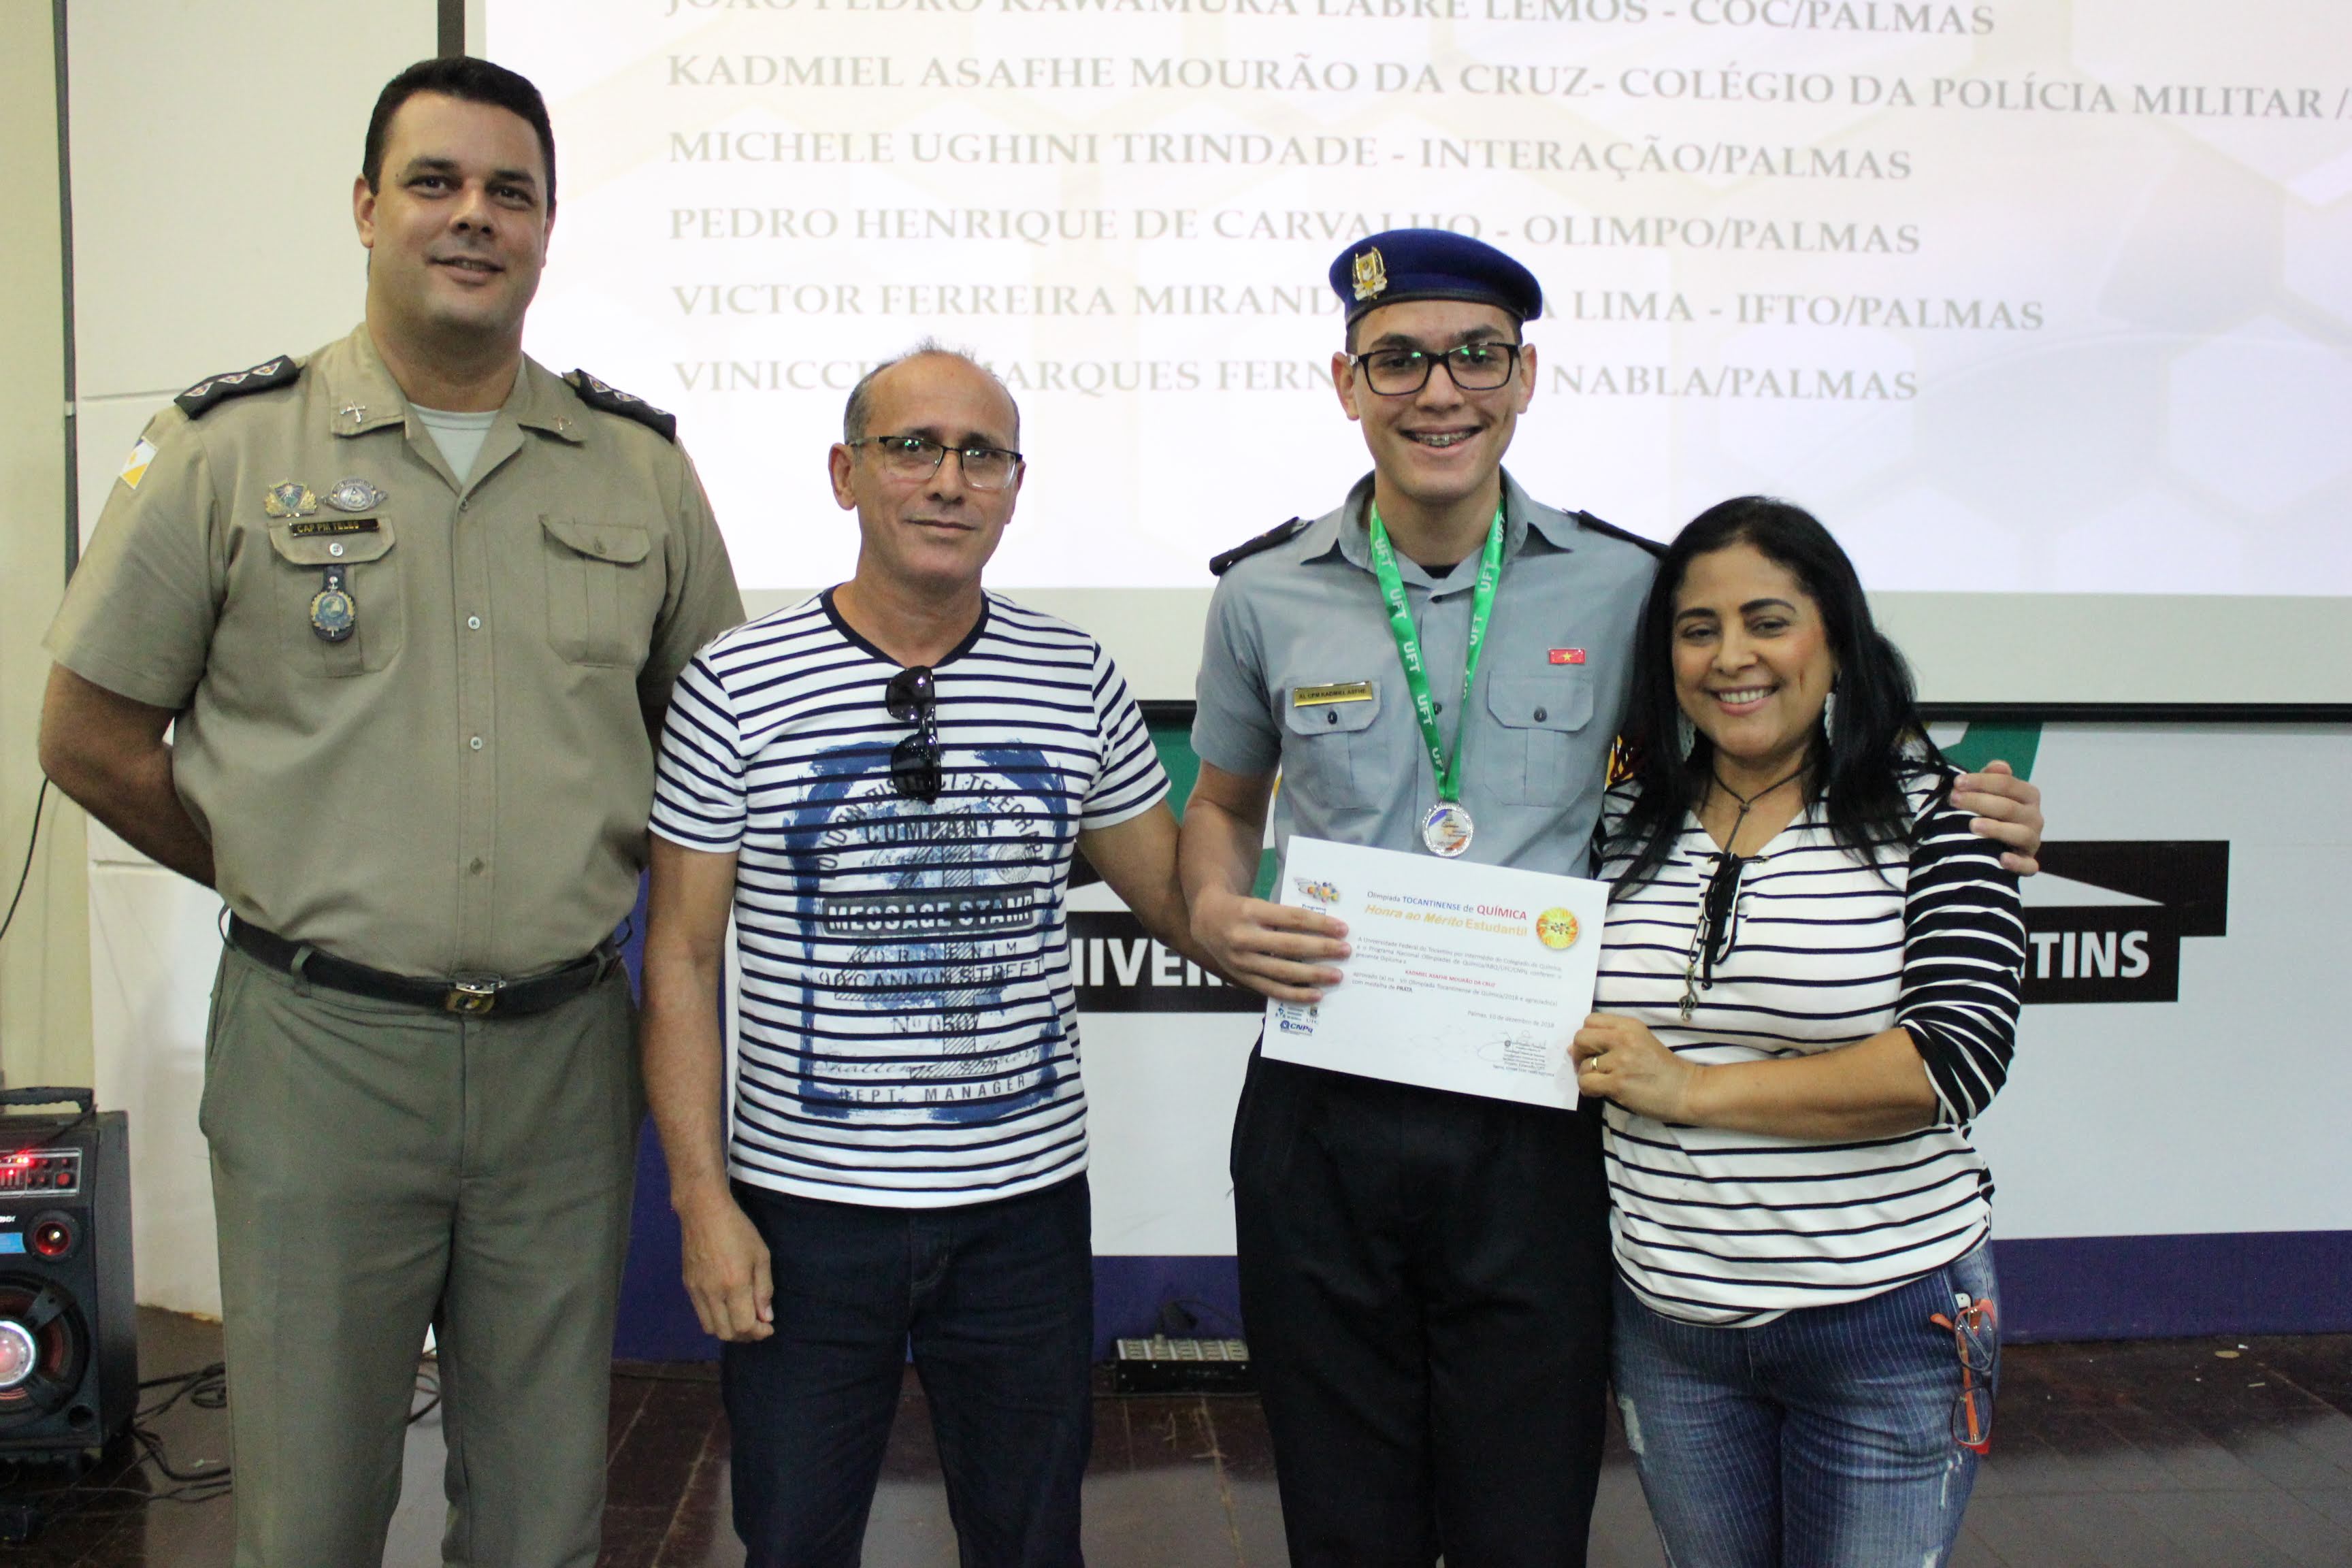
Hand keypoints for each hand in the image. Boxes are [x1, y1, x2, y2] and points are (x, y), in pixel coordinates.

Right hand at [675, 1187, 773, 1341]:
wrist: (703, 1212)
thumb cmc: (738, 1229)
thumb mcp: (761, 1255)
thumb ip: (764, 1289)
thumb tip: (766, 1317)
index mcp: (734, 1284)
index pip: (745, 1326)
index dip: (759, 1332)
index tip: (768, 1327)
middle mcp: (713, 1293)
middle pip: (727, 1333)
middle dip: (745, 1335)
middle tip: (757, 1326)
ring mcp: (697, 1291)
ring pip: (711, 1328)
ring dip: (728, 1330)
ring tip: (742, 1319)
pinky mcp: (688, 1286)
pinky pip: (700, 1314)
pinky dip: (715, 1319)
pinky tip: (726, 1308)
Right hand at [1190, 884, 1348, 1003]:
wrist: (1206, 921)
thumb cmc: (1243, 909)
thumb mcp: (1260, 903)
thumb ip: (1286, 916)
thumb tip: (1326, 928)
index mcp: (1251, 911)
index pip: (1292, 918)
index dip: (1319, 924)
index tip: (1342, 928)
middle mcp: (1243, 937)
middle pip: (1290, 946)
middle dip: (1321, 949)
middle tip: (1346, 951)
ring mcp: (1241, 961)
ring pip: (1283, 971)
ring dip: (1314, 974)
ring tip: (1337, 975)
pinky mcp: (1242, 978)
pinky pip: (1272, 989)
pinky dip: (1295, 994)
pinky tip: (1316, 994)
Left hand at [1574, 1013, 1698, 1122]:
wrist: (1687, 1090)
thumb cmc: (1664, 1069)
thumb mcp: (1641, 1042)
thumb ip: (1611, 1040)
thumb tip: (1572, 1048)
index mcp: (1630, 1025)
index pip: (1590, 1020)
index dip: (1587, 1036)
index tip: (1592, 1050)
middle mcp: (1624, 1038)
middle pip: (1581, 1037)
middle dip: (1579, 1053)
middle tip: (1589, 1065)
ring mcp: (1620, 1061)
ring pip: (1582, 1064)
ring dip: (1586, 1075)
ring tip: (1601, 1082)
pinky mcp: (1618, 1083)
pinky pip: (1586, 1083)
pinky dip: (1587, 1089)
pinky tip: (1599, 1092)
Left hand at [1952, 759, 2042, 875]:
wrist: (2001, 844)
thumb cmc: (1994, 812)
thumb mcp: (1993, 792)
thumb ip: (1993, 778)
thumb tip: (1997, 766)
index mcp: (2028, 795)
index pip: (2007, 784)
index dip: (1982, 782)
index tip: (1957, 782)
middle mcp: (2034, 817)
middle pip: (2008, 807)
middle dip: (1980, 802)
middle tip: (1954, 799)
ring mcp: (2032, 841)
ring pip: (2020, 834)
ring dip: (1996, 829)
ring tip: (1972, 825)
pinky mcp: (2029, 862)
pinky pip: (2028, 865)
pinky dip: (2017, 864)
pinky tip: (2002, 859)